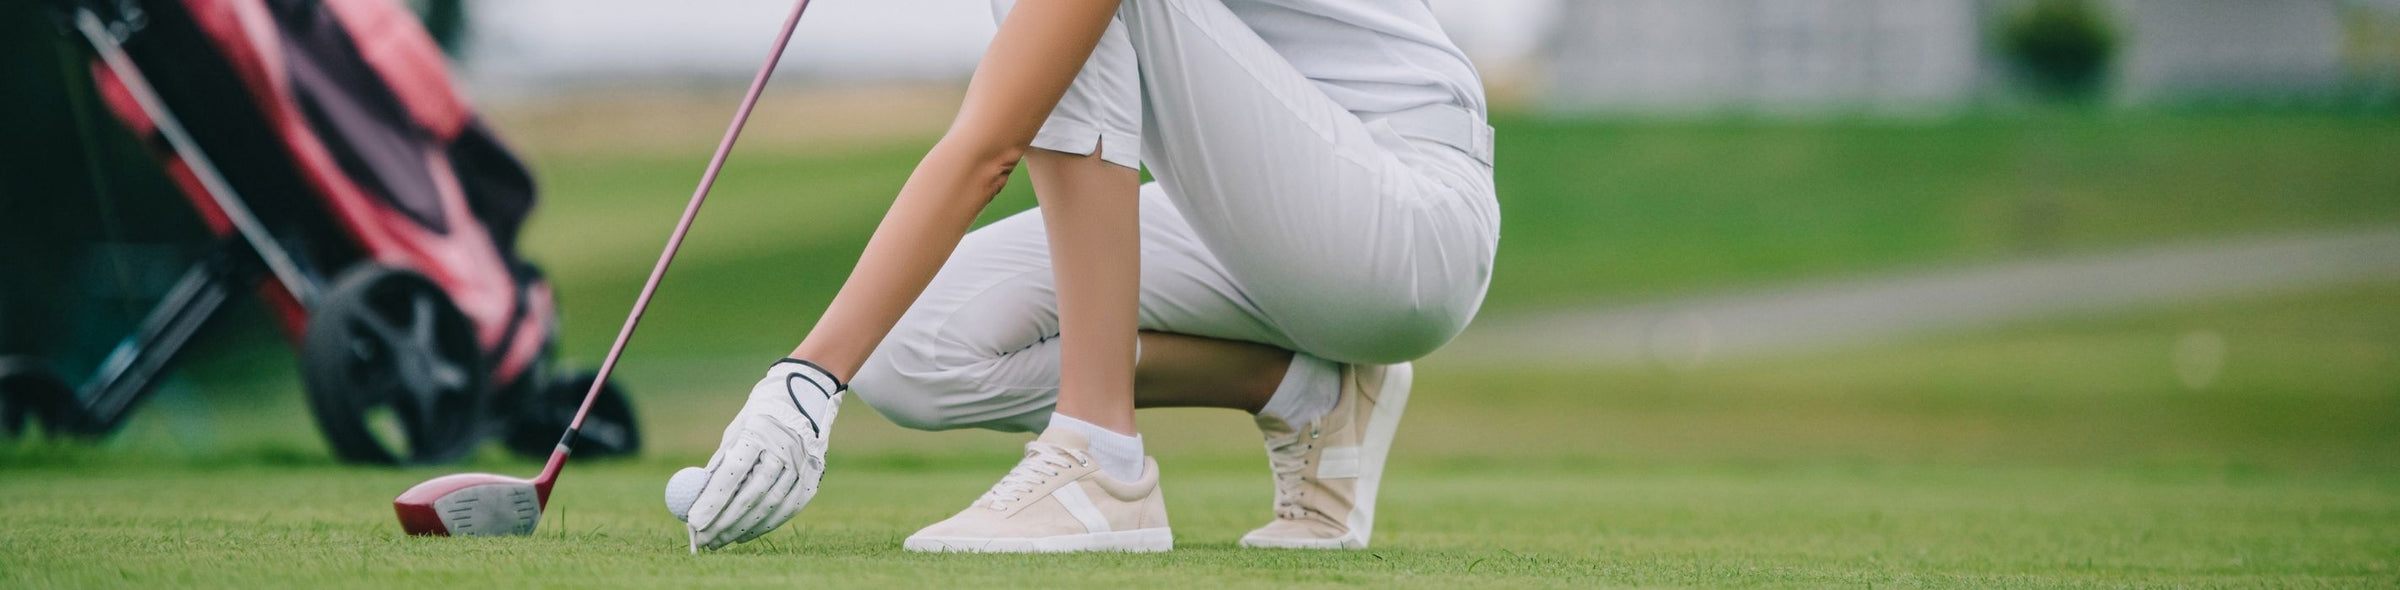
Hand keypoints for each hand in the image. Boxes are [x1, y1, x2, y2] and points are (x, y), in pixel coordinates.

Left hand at [686, 359, 843, 549]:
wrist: (806, 395)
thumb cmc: (760, 415)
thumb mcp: (736, 431)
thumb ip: (720, 463)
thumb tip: (696, 498)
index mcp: (759, 432)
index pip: (733, 473)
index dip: (713, 500)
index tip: (693, 523)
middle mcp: (784, 449)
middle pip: (751, 494)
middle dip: (724, 522)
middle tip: (703, 540)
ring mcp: (803, 464)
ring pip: (770, 505)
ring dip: (743, 528)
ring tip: (720, 542)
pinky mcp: (814, 476)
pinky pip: (788, 507)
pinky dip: (766, 525)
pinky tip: (745, 535)